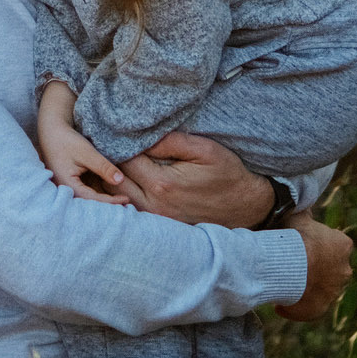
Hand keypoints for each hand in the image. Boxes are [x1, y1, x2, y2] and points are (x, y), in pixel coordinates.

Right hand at [37, 81, 128, 204]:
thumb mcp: (87, 152)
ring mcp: (67, 187)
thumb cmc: (67, 140)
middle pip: (89, 203)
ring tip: (123, 202)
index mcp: (66, 185)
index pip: (91, 199)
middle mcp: (65, 189)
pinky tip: (111, 193)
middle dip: (108, 205)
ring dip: (104, 201)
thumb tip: (120, 181)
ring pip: (88, 199)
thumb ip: (103, 167)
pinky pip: (86, 192)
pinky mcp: (71, 183)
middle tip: (128, 206)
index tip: (126, 199)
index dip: (110, 201)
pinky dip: (99, 194)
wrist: (52, 131)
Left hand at [118, 133, 272, 226]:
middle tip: (111, 145)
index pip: (124, 160)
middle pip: (115, 182)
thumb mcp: (204, 149)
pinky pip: (131, 209)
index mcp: (163, 184)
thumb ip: (169, 141)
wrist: (246, 205)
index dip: (118, 144)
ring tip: (116, 161)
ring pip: (119, 198)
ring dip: (113, 180)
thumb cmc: (227, 173)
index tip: (117, 132)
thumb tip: (140, 136)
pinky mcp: (160, 225)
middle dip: (110, 162)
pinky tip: (128, 180)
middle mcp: (154, 205)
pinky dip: (124, 194)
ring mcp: (156, 219)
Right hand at [274, 211, 352, 321]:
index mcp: (342, 244)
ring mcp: (334, 291)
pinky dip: (297, 306)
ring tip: (285, 282)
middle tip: (294, 264)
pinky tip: (280, 303)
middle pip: (331, 268)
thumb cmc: (294, 238)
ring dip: (307, 286)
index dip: (317, 244)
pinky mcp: (321, 308)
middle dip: (316, 267)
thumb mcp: (298, 216)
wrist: (290, 266)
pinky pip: (308, 308)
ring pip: (320, 289)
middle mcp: (344, 269)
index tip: (303, 244)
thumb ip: (304, 211)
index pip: (335, 243)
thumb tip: (303, 201)